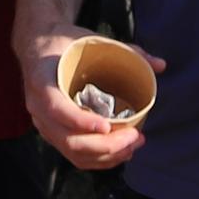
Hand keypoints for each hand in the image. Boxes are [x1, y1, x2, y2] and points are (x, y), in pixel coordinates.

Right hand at [18, 27, 150, 171]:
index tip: (108, 126)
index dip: (80, 121)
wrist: (38, 47)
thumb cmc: (65, 43)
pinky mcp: (52, 133)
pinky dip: (99, 159)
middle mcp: (37, 107)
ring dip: (106, 155)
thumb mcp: (89, 39)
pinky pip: (74, 155)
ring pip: (74, 152)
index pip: (56, 108)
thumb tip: (161, 65)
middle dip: (106, 145)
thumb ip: (126, 52)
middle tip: (135, 136)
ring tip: (133, 144)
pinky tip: (120, 152)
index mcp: (42, 79)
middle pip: (69, 139)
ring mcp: (43, 123)